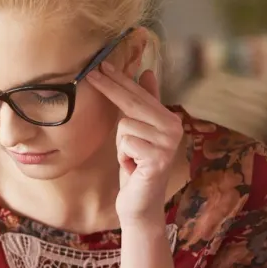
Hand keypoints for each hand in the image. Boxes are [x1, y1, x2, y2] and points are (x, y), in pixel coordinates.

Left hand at [87, 62, 183, 228]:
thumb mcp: (136, 132)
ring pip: (125, 125)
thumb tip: (147, 71)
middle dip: (110, 88)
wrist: (139, 204)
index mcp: (169, 118)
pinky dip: (122, 156)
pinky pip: (126, 143)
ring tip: (130, 159)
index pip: (140, 95)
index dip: (120, 79)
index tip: (103, 64)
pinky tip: (132, 168)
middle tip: (92, 73)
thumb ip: (143, 104)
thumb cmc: (135, 167)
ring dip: (120, 145)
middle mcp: (174, 127)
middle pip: (133, 103)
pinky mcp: (159, 158)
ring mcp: (169, 143)